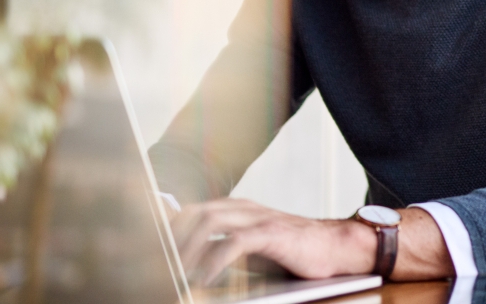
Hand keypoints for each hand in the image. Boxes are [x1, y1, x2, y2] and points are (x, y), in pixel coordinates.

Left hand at [170, 198, 375, 284]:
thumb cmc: (292, 253)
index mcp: (234, 209)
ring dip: (188, 248)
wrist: (336, 247)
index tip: (148, 249)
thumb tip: (188, 266)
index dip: (167, 228)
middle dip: (171, 238)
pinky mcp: (272, 233)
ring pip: (209, 222)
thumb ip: (222, 251)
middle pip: (193, 213)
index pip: (191, 212)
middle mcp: (243, 208)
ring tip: (176, 272)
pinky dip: (214, 260)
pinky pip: (235, 242)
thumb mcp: (250, 251)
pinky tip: (205, 277)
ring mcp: (257, 217)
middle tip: (158, 265)